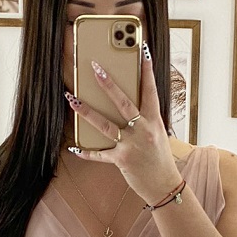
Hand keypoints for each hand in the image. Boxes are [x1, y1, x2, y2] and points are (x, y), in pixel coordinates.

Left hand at [64, 41, 181, 206]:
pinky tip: (74, 147)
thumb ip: (145, 118)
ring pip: (105, 125)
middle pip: (123, 102)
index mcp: (154, 121)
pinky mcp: (121, 160)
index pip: (150, 90)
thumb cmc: (160, 159)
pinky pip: (100, 154)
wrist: (164, 186)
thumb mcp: (157, 134)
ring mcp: (131, 145)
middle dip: (107, 84)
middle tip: (94, 67)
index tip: (143, 50)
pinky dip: (86, 152)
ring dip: (86, 111)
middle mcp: (143, 131)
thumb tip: (127, 105)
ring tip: (72, 99)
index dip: (147, 70)